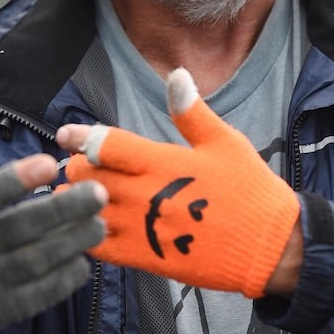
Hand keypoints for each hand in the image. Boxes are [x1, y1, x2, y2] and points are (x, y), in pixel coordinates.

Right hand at [0, 122, 106, 333]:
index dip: (15, 179)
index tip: (49, 162)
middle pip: (19, 229)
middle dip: (63, 210)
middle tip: (99, 192)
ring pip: (33, 263)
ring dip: (72, 243)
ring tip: (101, 223)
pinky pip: (34, 298)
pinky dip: (62, 280)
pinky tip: (83, 261)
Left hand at [58, 68, 299, 298]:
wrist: (269, 246)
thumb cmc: (248, 188)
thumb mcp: (225, 142)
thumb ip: (192, 112)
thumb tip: (177, 75)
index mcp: (163, 163)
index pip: (109, 146)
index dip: (83, 138)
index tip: (64, 135)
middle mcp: (147, 196)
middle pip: (91, 178)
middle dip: (77, 168)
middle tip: (74, 164)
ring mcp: (144, 230)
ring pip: (90, 212)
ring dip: (75, 200)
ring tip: (71, 192)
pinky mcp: (147, 258)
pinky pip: (101, 247)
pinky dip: (85, 234)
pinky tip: (84, 225)